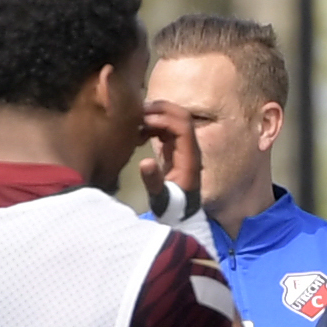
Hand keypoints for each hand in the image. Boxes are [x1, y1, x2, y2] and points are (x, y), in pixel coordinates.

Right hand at [137, 104, 206, 219]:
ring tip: (135, 124)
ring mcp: (184, 147)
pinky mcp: (176, 149)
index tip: (142, 121)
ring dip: (156, 116)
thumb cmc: (172, 209)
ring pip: (175, 119)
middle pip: (182, 116)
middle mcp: (190, 148)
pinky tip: (139, 135)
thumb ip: (153, 182)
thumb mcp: (161, 199)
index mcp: (190, 157)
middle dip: (161, 109)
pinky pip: (167, 128)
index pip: (183, 126)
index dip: (163, 118)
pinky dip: (153, 126)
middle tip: (137, 112)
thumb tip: (144, 162)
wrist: (181, 216)